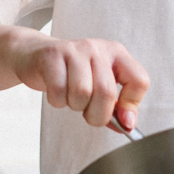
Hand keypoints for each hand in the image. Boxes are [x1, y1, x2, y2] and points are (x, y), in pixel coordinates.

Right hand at [10, 32, 149, 133]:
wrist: (35, 56)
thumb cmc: (71, 73)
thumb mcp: (98, 84)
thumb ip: (115, 105)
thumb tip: (127, 125)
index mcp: (117, 53)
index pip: (139, 80)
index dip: (132, 105)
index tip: (123, 120)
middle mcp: (98, 49)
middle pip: (106, 92)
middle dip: (97, 114)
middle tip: (89, 114)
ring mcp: (74, 50)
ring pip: (82, 92)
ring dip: (75, 106)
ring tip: (71, 98)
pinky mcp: (52, 56)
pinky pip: (58, 91)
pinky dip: (58, 101)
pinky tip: (58, 93)